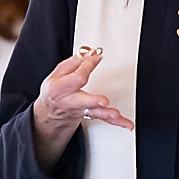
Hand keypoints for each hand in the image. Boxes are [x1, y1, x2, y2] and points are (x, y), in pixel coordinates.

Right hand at [31, 53, 133, 172]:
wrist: (51, 112)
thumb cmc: (55, 90)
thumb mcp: (57, 73)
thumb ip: (73, 63)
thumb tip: (87, 54)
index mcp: (60, 88)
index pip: (77, 77)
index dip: (88, 65)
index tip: (97, 56)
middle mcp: (70, 102)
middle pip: (83, 101)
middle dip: (94, 101)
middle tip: (104, 101)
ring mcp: (81, 110)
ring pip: (95, 114)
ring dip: (107, 114)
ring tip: (117, 114)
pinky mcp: (91, 115)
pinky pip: (104, 120)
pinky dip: (118, 123)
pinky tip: (128, 124)